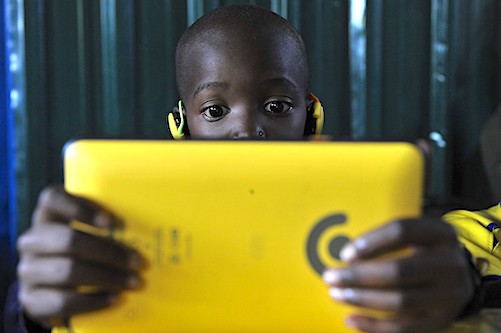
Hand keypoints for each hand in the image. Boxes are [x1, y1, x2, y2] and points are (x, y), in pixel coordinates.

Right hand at [17, 185, 142, 327]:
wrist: (51, 291)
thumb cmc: (81, 253)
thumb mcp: (87, 235)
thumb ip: (106, 228)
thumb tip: (145, 232)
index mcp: (48, 216)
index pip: (52, 199)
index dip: (79, 207)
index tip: (109, 222)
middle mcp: (32, 240)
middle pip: (67, 240)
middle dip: (107, 251)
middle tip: (137, 261)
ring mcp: (28, 271)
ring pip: (68, 271)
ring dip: (107, 277)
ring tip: (133, 281)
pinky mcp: (31, 300)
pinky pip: (63, 301)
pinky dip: (93, 300)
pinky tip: (115, 298)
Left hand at [323, 218, 474, 332]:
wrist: (459, 277)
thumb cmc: (423, 250)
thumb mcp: (415, 235)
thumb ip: (385, 239)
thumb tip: (344, 255)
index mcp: (441, 234)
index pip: (403, 231)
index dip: (371, 241)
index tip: (345, 253)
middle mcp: (450, 264)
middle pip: (400, 270)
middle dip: (359, 275)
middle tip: (330, 276)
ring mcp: (449, 296)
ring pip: (401, 301)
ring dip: (362, 299)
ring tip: (336, 294)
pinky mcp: (442, 321)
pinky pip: (404, 328)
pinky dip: (374, 326)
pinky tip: (351, 319)